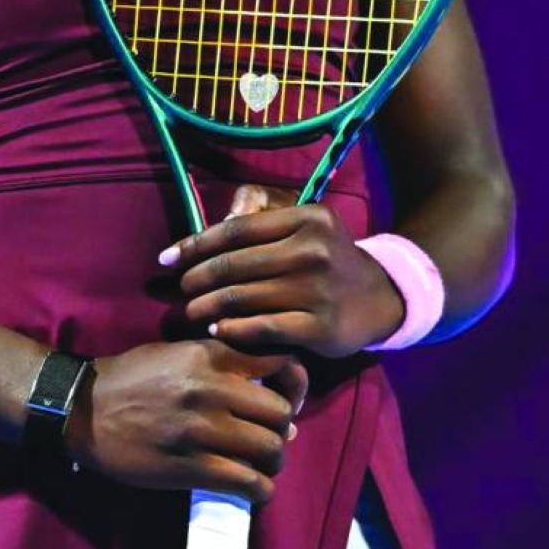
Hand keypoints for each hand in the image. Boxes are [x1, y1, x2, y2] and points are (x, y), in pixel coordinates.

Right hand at [64, 338, 307, 503]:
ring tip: (260, 466)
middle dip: (282, 430)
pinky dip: (259, 490)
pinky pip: (249, 483)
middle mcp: (213, 389)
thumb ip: (222, 364)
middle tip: (268, 440)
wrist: (83, 410)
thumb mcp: (177, 352)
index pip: (280, 365)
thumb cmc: (131, 377)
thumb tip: (273, 398)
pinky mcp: (192, 467)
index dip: (294, 387)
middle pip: (281, 414)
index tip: (286, 402)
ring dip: (272, 462)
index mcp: (210, 355)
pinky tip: (251, 489)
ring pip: (271, 450)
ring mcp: (203, 430)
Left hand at [162, 184, 404, 358]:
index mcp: (306, 218)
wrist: (382, 297)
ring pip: (243, 297)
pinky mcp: (320, 326)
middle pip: (235, 264)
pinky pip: (263, 328)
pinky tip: (217, 330)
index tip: (167, 258)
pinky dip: (234, 329)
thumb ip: (262, 219)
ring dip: (207, 306)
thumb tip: (212, 230)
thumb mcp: (305, 226)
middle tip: (178, 290)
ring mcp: (318, 289)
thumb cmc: (329, 259)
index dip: (196, 244)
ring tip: (189, 312)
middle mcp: (313, 249)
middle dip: (196, 278)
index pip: (236, 229)